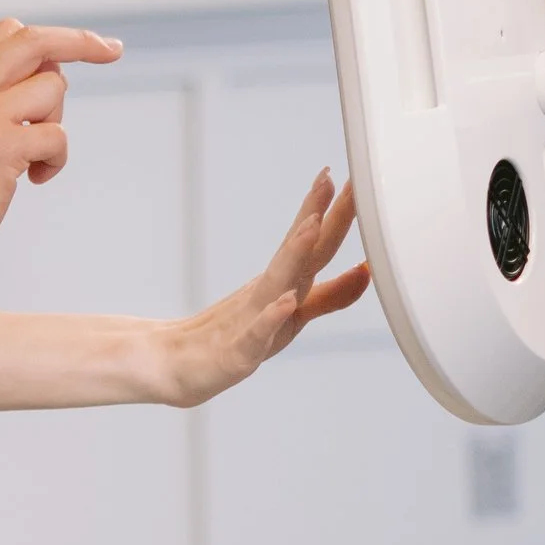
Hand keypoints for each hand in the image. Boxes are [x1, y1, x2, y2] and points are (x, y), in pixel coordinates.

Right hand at [0, 19, 123, 241]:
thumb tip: (49, 68)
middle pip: (34, 42)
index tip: (82, 43)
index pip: (8, 33)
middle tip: (111, 50)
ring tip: (32, 150)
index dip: (50, 36)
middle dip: (81, 43)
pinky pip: (57, 137)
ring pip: (52, 88)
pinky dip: (55, 158)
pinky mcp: (3, 145)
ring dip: (54, 120)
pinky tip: (37, 175)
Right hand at [159, 168, 367, 403]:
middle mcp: (266, 293)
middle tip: (331, 179)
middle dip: (316, 213)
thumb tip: (367, 270)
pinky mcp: (237, 354)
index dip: (333, 211)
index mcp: (282, 283)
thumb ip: (331, 295)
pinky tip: (287, 302)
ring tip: (312, 224)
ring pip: (277, 282)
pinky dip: (272, 317)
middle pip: (297, 250)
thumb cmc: (239, 338)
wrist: (177, 368)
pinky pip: (257, 334)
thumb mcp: (294, 316)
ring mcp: (250, 320)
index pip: (312, 242)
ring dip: (295, 252)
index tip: (349, 175)